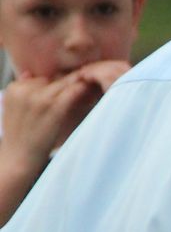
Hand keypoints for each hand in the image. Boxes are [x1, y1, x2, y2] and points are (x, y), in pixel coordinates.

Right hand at [0, 63, 125, 165]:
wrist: (19, 158)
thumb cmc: (20, 137)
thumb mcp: (12, 109)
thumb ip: (22, 90)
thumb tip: (30, 73)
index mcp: (15, 88)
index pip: (43, 78)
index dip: (59, 83)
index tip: (73, 85)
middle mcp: (26, 90)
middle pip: (56, 79)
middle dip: (72, 81)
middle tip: (91, 80)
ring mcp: (39, 98)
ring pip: (67, 82)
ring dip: (83, 82)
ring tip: (97, 83)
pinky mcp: (54, 107)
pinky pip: (74, 92)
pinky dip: (85, 89)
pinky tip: (95, 90)